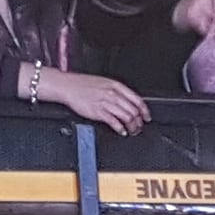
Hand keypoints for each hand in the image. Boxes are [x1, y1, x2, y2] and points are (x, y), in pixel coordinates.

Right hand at [30, 67, 149, 134]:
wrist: (67, 86)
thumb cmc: (82, 84)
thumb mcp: (103, 82)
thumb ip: (117, 91)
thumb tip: (128, 102)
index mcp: (115, 86)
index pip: (137, 99)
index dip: (144, 111)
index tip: (146, 117)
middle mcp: (112, 94)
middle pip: (133, 110)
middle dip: (139, 121)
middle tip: (139, 127)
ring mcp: (105, 103)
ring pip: (126, 117)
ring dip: (132, 127)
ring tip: (131, 131)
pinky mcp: (98, 112)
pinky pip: (114, 122)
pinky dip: (120, 129)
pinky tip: (121, 131)